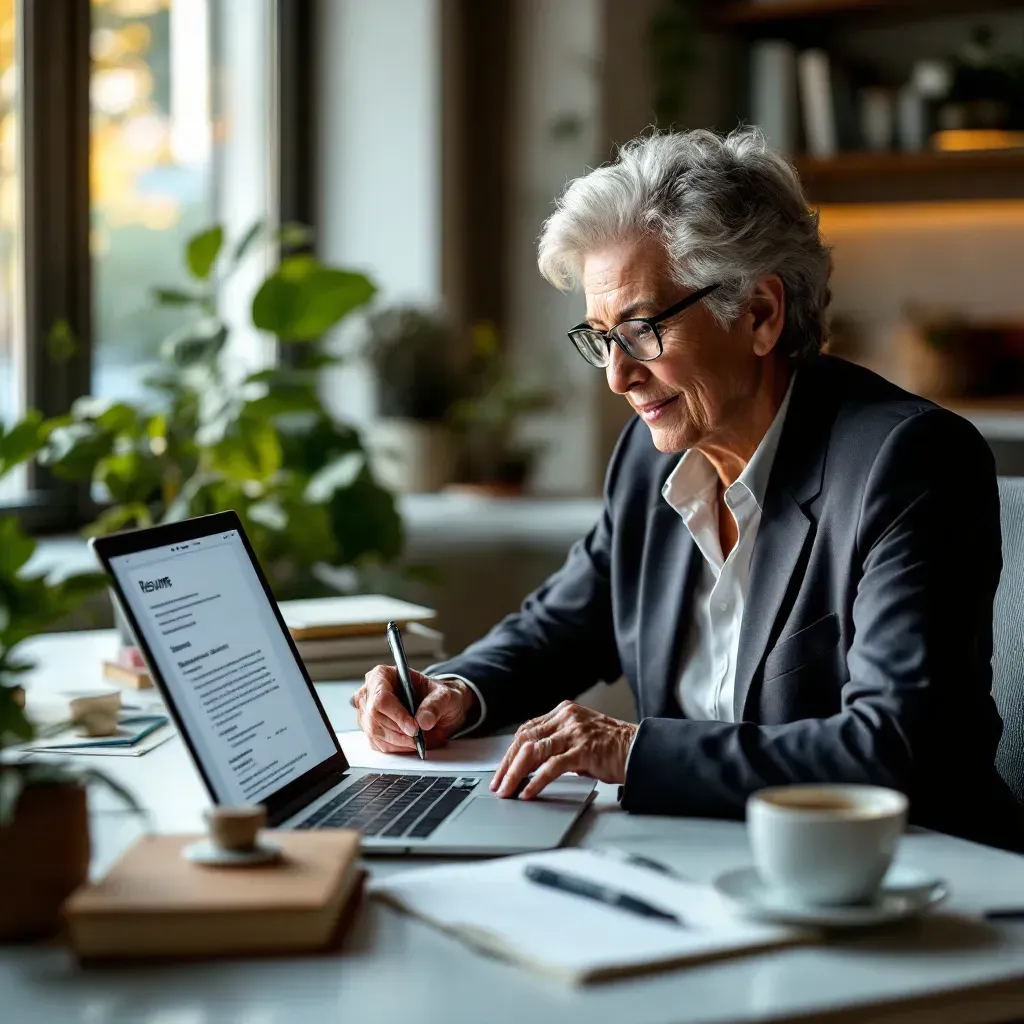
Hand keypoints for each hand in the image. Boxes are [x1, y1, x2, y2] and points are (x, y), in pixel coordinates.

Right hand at [351, 667, 477, 753]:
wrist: (439, 707)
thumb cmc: (437, 696)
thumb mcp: (444, 695)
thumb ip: (435, 705)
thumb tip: (423, 721)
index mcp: (383, 675)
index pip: (381, 697)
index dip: (396, 715)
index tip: (414, 728)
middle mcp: (370, 692)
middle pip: (375, 717)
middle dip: (400, 732)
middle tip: (420, 737)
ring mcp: (367, 712)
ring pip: (375, 733)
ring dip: (399, 742)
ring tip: (419, 740)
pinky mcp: (370, 730)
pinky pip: (378, 744)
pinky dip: (397, 748)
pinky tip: (410, 743)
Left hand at [490, 701, 637, 799]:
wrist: (641, 749)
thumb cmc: (612, 748)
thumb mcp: (580, 738)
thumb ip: (558, 743)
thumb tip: (531, 764)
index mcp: (563, 712)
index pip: (527, 730)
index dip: (510, 752)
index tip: (500, 771)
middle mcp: (566, 718)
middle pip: (525, 739)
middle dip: (507, 765)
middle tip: (498, 785)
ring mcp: (575, 732)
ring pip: (534, 751)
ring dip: (516, 774)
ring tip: (508, 791)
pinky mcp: (584, 749)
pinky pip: (552, 766)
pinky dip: (537, 781)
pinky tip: (529, 792)